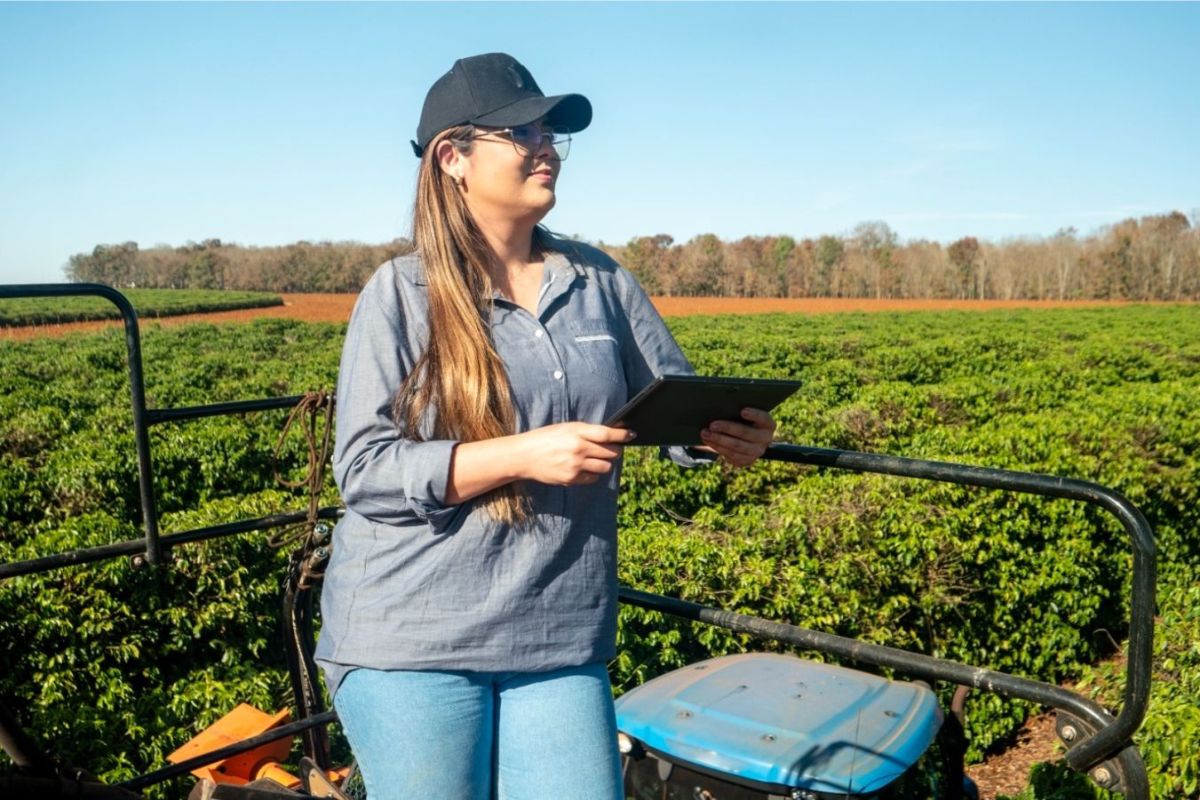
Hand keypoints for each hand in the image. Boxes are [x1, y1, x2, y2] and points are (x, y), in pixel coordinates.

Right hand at [516, 422, 636, 485]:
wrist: (523, 456)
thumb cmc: (545, 438)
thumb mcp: (565, 428)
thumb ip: (586, 431)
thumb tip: (608, 436)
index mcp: (576, 432)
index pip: (607, 434)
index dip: (622, 435)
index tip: (632, 435)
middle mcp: (578, 448)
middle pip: (610, 452)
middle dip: (614, 451)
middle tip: (612, 449)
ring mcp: (575, 465)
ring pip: (605, 467)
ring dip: (605, 463)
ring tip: (596, 459)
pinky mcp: (571, 479)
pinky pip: (593, 479)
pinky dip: (593, 474)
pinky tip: (584, 468)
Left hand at [697, 407, 775, 467]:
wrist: (746, 439)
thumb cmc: (742, 420)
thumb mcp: (743, 414)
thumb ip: (736, 410)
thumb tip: (718, 405)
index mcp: (768, 424)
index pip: (764, 418)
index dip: (754, 415)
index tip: (742, 411)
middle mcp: (766, 439)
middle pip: (747, 433)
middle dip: (728, 428)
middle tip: (712, 425)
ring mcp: (758, 452)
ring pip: (737, 446)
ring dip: (719, 440)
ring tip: (705, 433)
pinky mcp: (747, 461)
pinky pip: (732, 455)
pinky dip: (718, 447)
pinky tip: (708, 441)